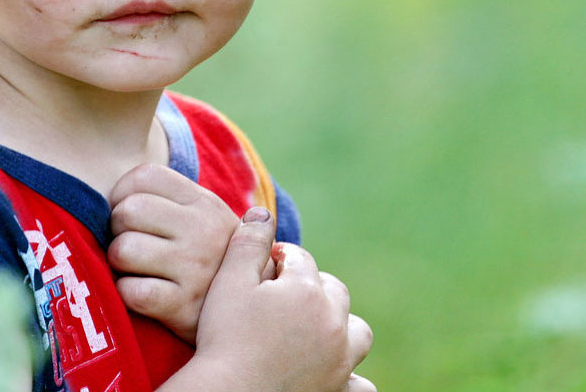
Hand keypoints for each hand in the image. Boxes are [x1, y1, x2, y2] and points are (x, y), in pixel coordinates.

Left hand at [108, 164, 239, 342]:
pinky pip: (131, 291)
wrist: (254, 311)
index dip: (123, 193)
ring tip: (137, 269)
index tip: (130, 215)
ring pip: (122, 250)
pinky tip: (143, 293)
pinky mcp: (182, 305)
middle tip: (134, 244)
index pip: (146, 175)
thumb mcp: (207, 218)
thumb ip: (170, 200)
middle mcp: (202, 229)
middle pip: (127, 211)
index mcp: (204, 202)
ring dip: (120, 264)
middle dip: (118, 230)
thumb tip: (112, 196)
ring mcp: (193, 267)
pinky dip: (127, 293)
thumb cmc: (213, 258)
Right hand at [191, 209, 374, 391]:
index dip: (279, 259)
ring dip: (340, 324)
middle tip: (280, 297)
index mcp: (307, 290)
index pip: (300, 259)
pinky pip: (361, 385)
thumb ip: (249, 241)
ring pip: (356, 332)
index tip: (261, 270)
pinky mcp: (337, 391)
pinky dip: (352, 376)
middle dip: (311, 286)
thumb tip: (262, 211)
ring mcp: (340, 361)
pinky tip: (332, 370)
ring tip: (314, 328)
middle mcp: (333, 323)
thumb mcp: (229, 280)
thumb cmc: (224, 337)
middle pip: (333, 290)